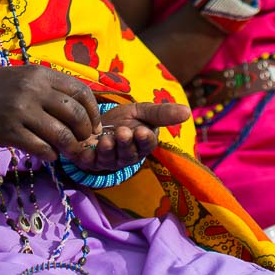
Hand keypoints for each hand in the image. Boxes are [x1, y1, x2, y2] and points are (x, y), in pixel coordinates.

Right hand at [0, 65, 101, 162]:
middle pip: (76, 114)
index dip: (93, 111)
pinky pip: (42, 148)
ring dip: (71, 147)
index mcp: (39, 73)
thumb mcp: (20, 77)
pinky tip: (49, 155)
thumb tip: (80, 107)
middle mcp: (33, 89)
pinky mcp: (9, 132)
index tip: (94, 124)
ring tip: (69, 152)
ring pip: (62, 134)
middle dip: (86, 132)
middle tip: (85, 142)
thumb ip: (48, 88)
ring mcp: (21, 111)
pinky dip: (51, 155)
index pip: (80, 91)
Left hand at [59, 102, 191, 172]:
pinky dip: (87, 158)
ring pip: (110, 159)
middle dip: (126, 143)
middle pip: (129, 153)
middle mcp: (128, 156)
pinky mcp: (91, 162)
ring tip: (106, 138)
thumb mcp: (143, 111)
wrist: (99, 123)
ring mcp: (109, 160)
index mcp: (143, 144)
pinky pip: (89, 163)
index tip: (142, 130)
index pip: (147, 144)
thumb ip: (162, 113)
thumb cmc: (125, 118)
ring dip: (108, 150)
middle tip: (123, 131)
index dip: (144, 139)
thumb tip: (188, 111)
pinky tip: (86, 150)